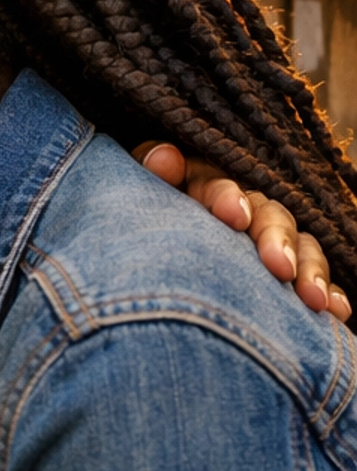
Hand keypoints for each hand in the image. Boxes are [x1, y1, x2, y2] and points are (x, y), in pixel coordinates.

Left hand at [136, 143, 350, 321]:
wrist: (150, 275)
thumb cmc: (140, 233)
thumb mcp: (136, 205)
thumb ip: (149, 175)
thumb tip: (164, 158)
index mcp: (202, 189)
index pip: (216, 184)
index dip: (225, 197)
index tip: (232, 217)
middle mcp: (244, 211)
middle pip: (268, 215)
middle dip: (275, 239)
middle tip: (279, 268)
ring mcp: (270, 242)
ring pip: (299, 246)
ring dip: (309, 269)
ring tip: (312, 299)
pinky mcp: (290, 274)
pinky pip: (315, 279)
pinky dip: (328, 293)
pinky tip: (335, 311)